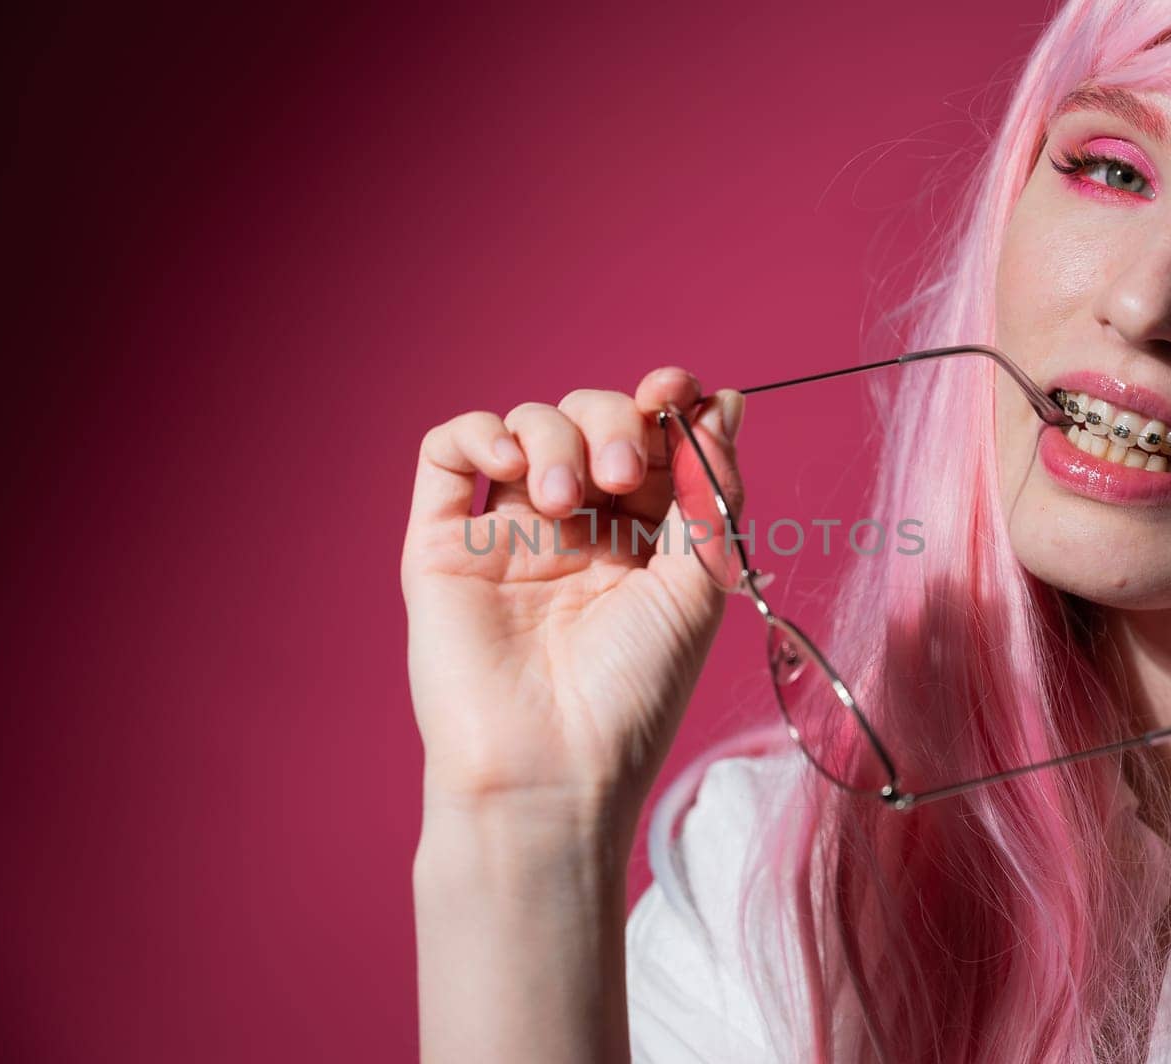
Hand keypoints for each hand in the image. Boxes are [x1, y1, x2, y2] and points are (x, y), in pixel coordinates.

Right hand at [401, 367, 745, 827]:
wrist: (550, 771)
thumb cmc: (634, 694)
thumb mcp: (699, 585)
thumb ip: (712, 492)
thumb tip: (726, 403)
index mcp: (641, 542)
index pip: (651, 442)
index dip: (665, 405)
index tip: (679, 391)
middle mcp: (574, 532)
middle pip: (592, 421)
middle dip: (616, 422)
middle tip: (624, 474)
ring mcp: (507, 535)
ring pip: (527, 426)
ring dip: (558, 437)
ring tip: (569, 503)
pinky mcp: (443, 546)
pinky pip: (447, 454)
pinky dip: (478, 431)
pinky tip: (508, 462)